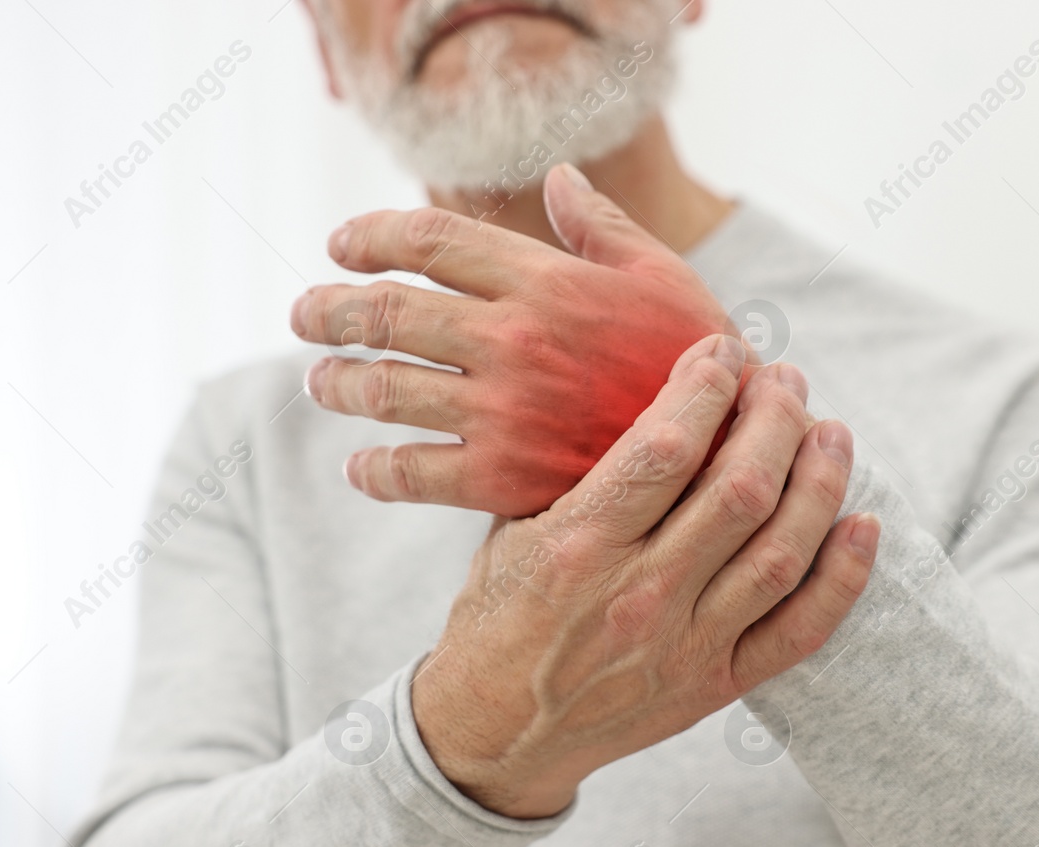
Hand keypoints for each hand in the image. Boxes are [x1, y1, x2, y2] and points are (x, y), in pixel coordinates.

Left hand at [290, 164, 743, 516]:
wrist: (735, 459)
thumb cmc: (702, 361)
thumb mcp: (663, 278)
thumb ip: (602, 227)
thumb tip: (557, 177)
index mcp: (546, 279)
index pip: (429, 239)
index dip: (372, 235)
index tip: (340, 245)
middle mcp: (514, 338)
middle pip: (388, 309)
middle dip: (330, 308)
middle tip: (304, 313)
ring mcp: (504, 409)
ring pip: (386, 387)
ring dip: (339, 381)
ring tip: (321, 381)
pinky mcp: (505, 478)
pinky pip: (413, 472)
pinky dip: (375, 472)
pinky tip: (361, 469)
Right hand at [411, 334, 879, 818]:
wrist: (494, 735)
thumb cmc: (497, 617)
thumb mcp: (511, 531)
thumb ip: (574, 471)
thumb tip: (651, 396)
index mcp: (579, 545)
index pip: (664, 448)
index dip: (707, 387)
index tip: (724, 350)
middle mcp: (640, 594)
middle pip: (740, 489)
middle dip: (775, 418)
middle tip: (785, 380)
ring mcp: (685, 644)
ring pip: (781, 551)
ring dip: (819, 481)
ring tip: (830, 432)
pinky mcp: (715, 685)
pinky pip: (800, 630)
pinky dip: (842, 577)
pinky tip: (862, 525)